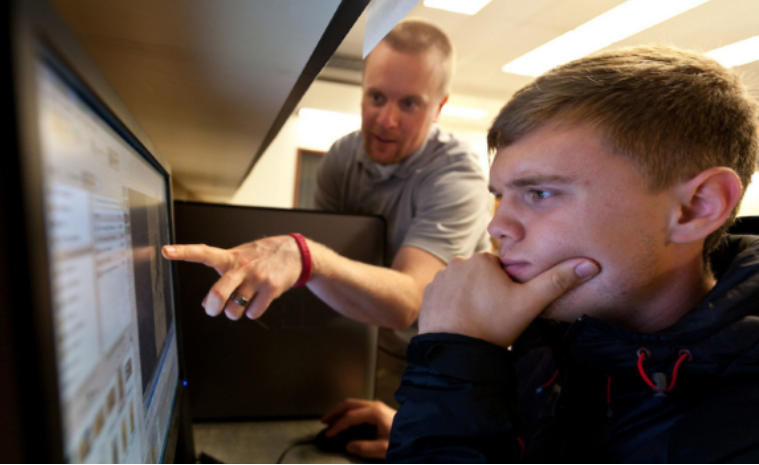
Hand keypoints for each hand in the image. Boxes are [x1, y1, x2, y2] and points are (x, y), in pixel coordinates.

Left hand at [162, 236, 303, 319]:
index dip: (183, 252)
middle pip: (219, 293)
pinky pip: (254, 312)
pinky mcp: (271, 288)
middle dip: (213, 308)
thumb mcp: (238, 261)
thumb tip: (206, 304)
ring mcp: (257, 278)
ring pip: (235, 309)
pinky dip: (252, 312)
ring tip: (241, 304)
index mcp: (229, 258)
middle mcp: (241, 267)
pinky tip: (257, 302)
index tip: (166, 251)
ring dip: (235, 313)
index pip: (202, 252)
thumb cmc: (260, 257)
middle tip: (213, 310)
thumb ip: (221, 279)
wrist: (294, 253)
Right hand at [321, 399, 396, 459]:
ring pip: (353, 403)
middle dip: (334, 412)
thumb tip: (348, 446)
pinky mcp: (378, 410)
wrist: (418, 434)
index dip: (337, 426)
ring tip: (330, 420)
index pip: (350, 417)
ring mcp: (377, 406)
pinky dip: (347, 411)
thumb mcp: (384, 448)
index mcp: (375, 412)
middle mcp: (375, 405)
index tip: (328, 434)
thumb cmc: (403, 440)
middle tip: (324, 421)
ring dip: (340, 410)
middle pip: (349, 403)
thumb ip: (365, 448)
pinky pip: (358, 407)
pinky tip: (344, 420)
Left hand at [419, 253, 599, 346]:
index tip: (509, 306)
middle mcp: (458, 262)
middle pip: (482, 277)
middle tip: (494, 316)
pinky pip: (447, 296)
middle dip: (489, 293)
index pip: (502, 270)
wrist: (454, 350)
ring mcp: (439, 278)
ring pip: (464, 286)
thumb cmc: (493, 325)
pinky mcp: (428, 295)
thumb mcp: (530, 303)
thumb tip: (591, 264)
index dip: (509, 289)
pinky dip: (454, 306)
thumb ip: (557, 281)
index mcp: (483, 259)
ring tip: (478, 320)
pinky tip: (462, 321)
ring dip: (471, 299)